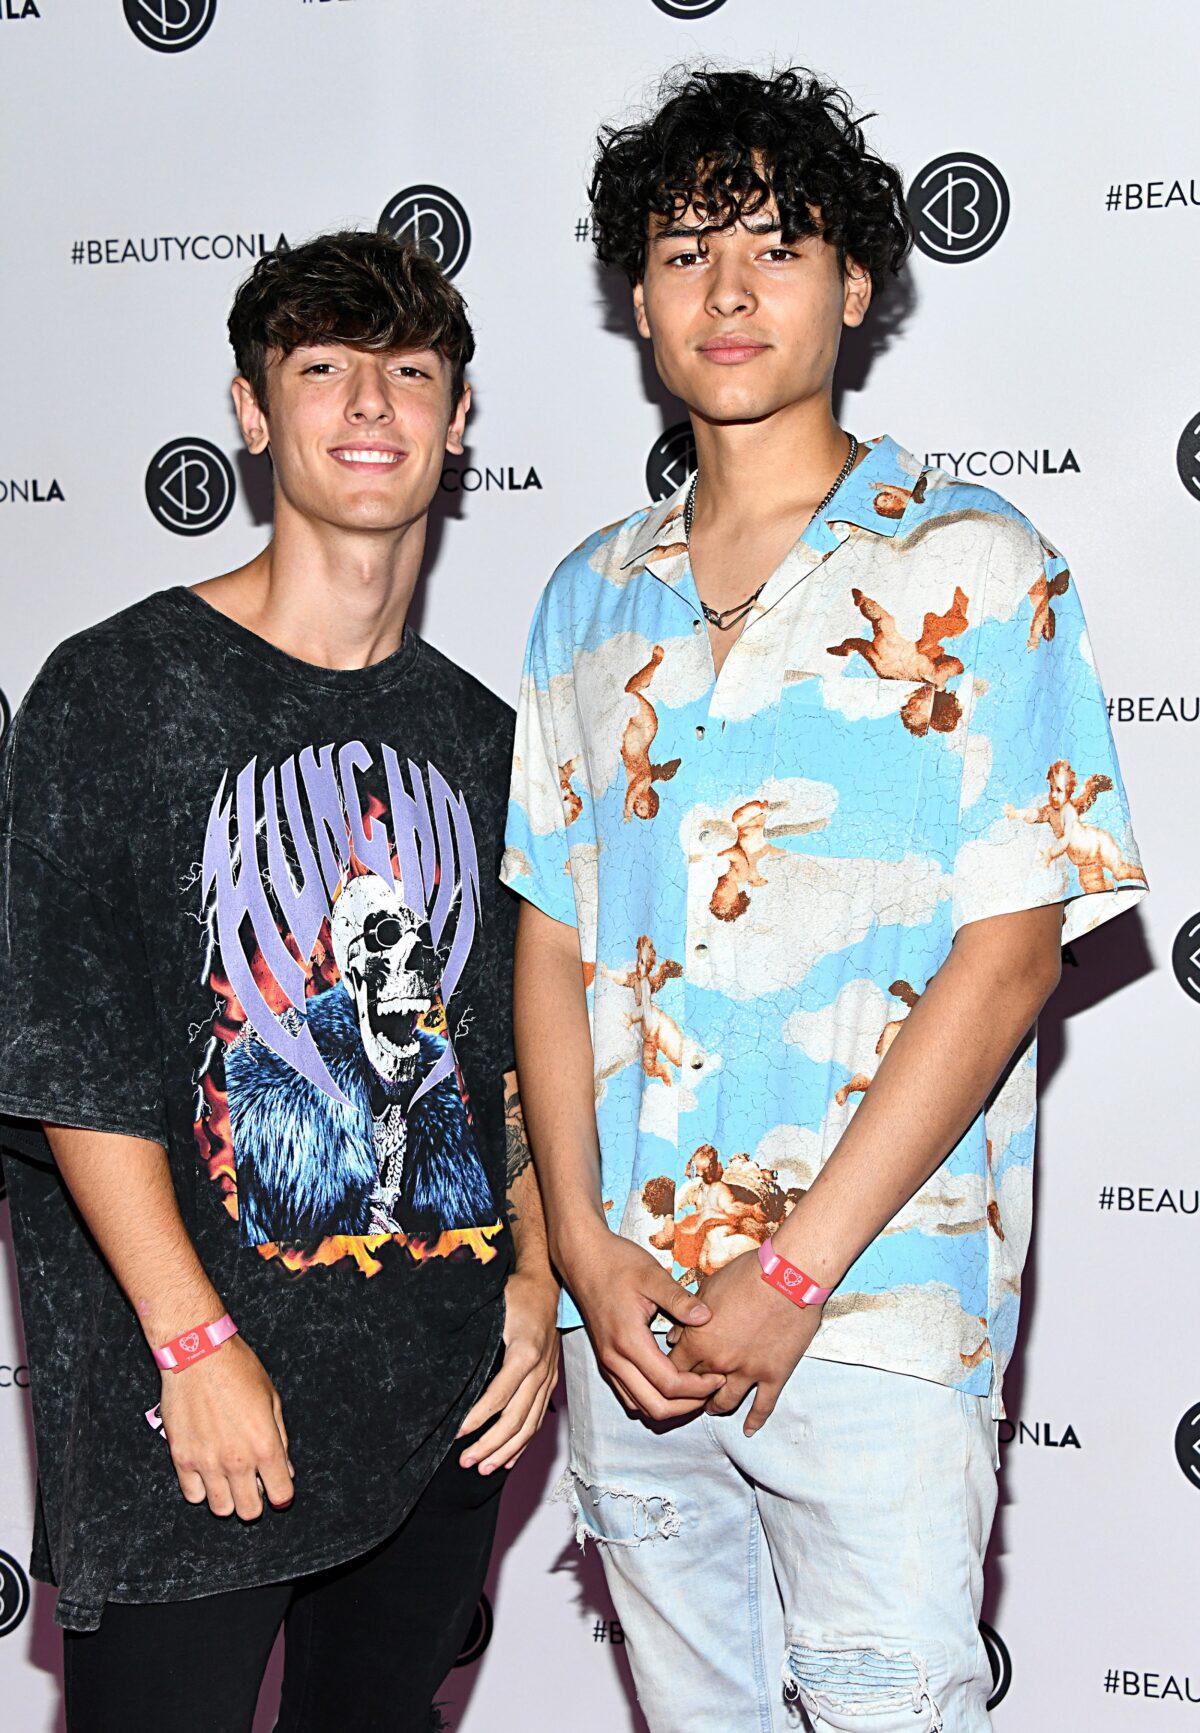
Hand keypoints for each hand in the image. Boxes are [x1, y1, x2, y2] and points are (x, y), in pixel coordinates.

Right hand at [158, 1336, 293, 1519]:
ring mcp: (207, 1462)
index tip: (277, 1489)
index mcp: (265, 1445)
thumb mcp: (272, 1399)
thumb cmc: (238, 1369)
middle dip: (255, 1501)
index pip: (280, 1494)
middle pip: (249, 1511)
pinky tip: (207, 1471)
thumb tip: (285, 1470)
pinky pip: (193, 1494)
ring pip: (221, 1509)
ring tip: (229, 1479)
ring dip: (228, 1499)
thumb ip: (280, 1438)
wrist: (197, 1354)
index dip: (282, 1495)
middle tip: (253, 1485)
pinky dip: (202, 1489)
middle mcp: (237, 1461)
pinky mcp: (181, 1458)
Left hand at [457, 1267, 559, 1473]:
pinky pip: (538, 1418)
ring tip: (483, 1469)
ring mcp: (548, 1377)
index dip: (477, 1417)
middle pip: (516, 1418)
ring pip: (529, 1424)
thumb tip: (447, 1361)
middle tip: (466, 1462)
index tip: (456, 1432)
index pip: (499, 1395)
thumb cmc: (516, 1293)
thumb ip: (477, 1336)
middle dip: (490, 1445)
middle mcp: (540, 1369)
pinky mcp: (550, 1381)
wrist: (548, 1284)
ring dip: (506, 1451)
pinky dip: (523, 1443)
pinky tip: (508, 1460)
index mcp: (525, 1352)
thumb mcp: (495, 1308)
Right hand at [563, 1225, 725, 1421]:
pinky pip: (629, 1395)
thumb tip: (707, 1317)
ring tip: (696, 1389)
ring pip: (640, 1407)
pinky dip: (653, 1399)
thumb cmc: (617, 1262)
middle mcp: (615, 1359)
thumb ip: (679, 1299)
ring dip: (670, 1406)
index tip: (719, 1376)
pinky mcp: (606, 1360)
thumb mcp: (652, 1275)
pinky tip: (672, 1383)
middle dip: (688, 1405)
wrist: (583, 1257)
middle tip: (712, 1388)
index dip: (698, 1387)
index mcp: (629, 1340)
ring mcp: (608, 1362)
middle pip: (655, 1407)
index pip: (669, 1384)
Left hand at [667, 1250, 822, 1436]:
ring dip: (715, 1407)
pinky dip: (755, 1421)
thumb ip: (688, 1316)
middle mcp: (719, 1362)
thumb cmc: (746, 1274)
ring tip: (712, 1408)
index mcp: (699, 1340)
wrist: (789, 1275)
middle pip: (695, 1387)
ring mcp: (748, 1372)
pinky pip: (763, 1406)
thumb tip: (673, 1336)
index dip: (670, 1370)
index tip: (671, 1371)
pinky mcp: (774, 1375)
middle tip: (688, 1395)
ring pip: (725, 1402)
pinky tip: (749, 1430)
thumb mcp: (708, 1289)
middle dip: (689, 1391)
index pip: (674, 1367)